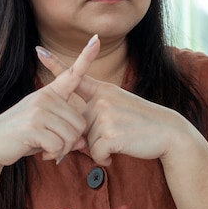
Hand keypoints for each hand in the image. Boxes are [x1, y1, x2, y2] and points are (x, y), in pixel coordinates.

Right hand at [0, 35, 100, 167]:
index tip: (96, 40)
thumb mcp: (45, 128)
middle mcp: (45, 97)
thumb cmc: (22, 136)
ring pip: (71, 136)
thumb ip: (66, 131)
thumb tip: (83, 142)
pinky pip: (59, 146)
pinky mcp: (33, 127)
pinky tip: (42, 153)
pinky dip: (54, 155)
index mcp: (49, 93)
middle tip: (55, 147)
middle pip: (80, 123)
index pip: (71, 74)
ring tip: (48, 149)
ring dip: (63, 150)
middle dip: (71, 142)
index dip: (86, 57)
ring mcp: (38, 110)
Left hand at [36, 43, 196, 165]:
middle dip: (87, 140)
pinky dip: (105, 158)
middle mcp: (101, 100)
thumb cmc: (142, 124)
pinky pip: (95, 153)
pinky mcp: (110, 134)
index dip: (55, 64)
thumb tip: (76, 136)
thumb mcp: (119, 108)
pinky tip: (118, 152)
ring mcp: (105, 116)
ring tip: (121, 142)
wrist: (169, 133)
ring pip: (86, 143)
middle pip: (77, 126)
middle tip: (114, 137)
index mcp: (103, 91)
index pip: (75, 77)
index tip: (39, 50)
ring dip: (100, 150)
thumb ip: (96, 115)